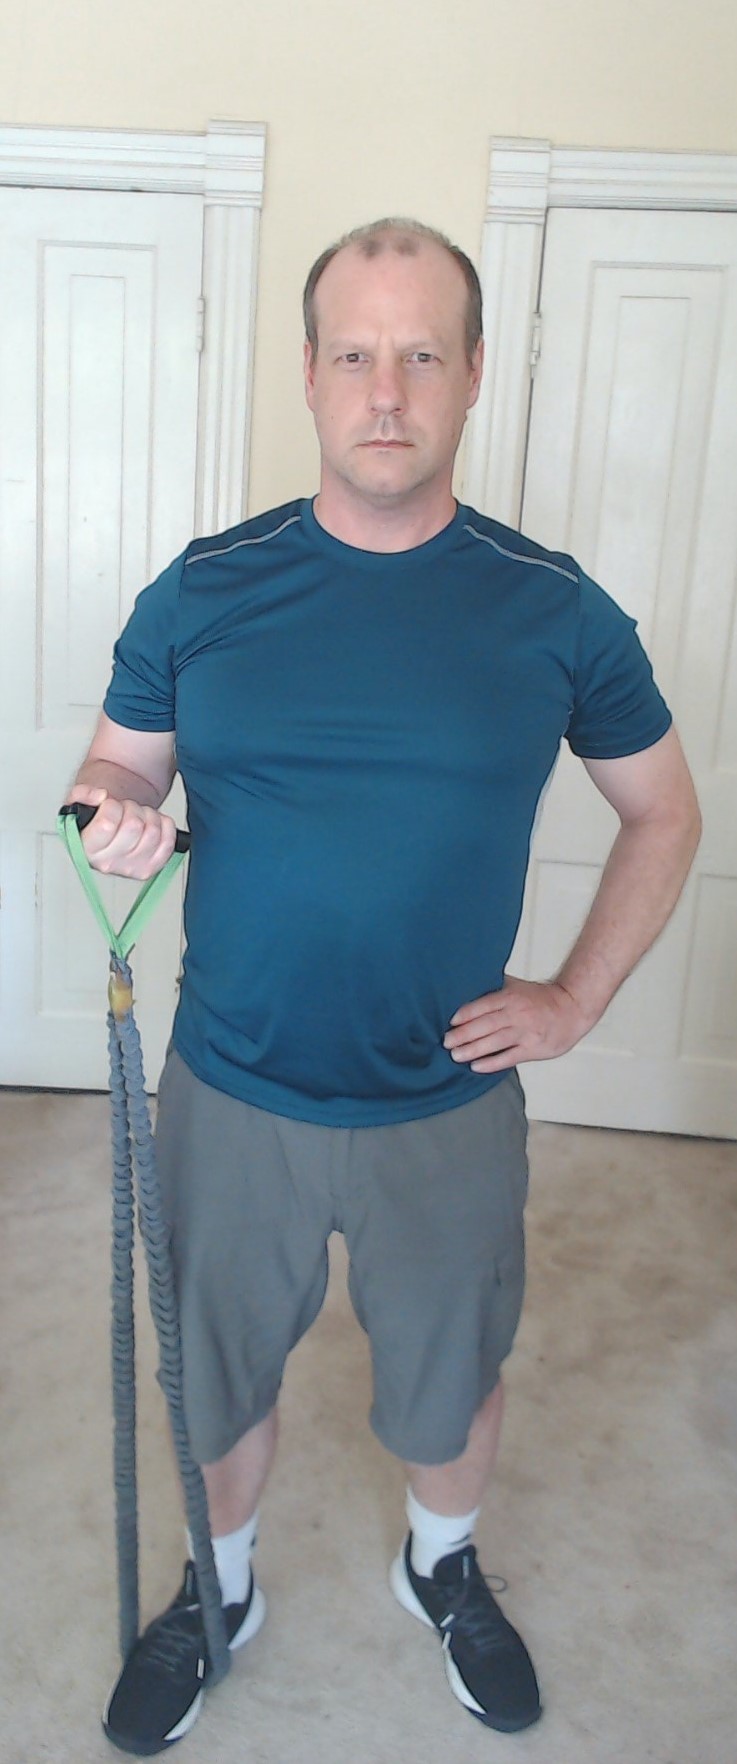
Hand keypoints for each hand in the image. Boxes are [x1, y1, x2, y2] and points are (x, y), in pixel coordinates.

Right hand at [64, 786, 176, 879]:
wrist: (111, 832)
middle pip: (133, 825)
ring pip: (153, 830)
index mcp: (87, 849)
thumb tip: (100, 796)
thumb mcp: (79, 802)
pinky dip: (164, 826)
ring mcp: (131, 869)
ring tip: (137, 817)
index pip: (107, 824)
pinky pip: (169, 841)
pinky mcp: (151, 868)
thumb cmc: (96, 819)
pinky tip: (150, 824)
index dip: (111, 806)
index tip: (109, 805)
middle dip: (131, 808)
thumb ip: (82, 793)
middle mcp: (107, 863)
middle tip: (124, 810)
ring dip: (148, 815)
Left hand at [443, 974, 589, 1072]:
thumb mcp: (518, 987)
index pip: (483, 1005)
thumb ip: (496, 988)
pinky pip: (508, 1057)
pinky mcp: (532, 1049)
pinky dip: (491, 1063)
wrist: (572, 1009)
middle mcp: (516, 1014)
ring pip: (494, 1042)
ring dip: (472, 1049)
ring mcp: (525, 1033)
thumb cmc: (543, 999)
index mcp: (510, 997)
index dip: (465, 1014)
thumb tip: (469, 985)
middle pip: (485, 1025)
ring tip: (456, 1055)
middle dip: (463, 1035)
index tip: (451, 1022)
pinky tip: (476, 1066)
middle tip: (447, 1042)